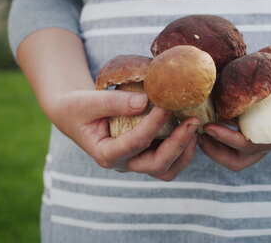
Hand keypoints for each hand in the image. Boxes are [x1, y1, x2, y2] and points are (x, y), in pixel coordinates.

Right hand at [45, 90, 198, 179]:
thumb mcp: (88, 101)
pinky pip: (171, 161)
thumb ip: (114, 102)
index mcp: (105, 154)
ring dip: (185, 150)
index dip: (153, 125)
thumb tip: (145, 101)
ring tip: (194, 125)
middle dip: (177, 144)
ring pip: (168, 169)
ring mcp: (137, 162)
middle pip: (157, 165)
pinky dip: (184, 147)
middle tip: (192, 120)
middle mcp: (124, 163)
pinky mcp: (147, 155)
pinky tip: (189, 127)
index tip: (166, 105)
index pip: (134, 143)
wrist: (77, 114)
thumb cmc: (79, 107)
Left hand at [199, 123, 270, 170]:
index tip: (208, 127)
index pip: (247, 147)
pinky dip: (220, 128)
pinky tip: (209, 112)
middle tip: (197, 133)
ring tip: (198, 125)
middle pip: (236, 159)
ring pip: (233, 152)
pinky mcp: (258, 126)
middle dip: (214, 150)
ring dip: (214, 143)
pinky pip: (235, 134)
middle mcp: (269, 143)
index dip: (226, 139)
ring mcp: (262, 136)